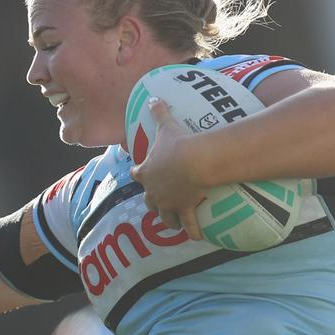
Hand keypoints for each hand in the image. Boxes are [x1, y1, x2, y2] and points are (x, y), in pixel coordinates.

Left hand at [129, 97, 208, 240]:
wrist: (191, 162)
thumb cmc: (177, 144)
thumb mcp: (166, 126)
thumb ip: (159, 112)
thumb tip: (153, 96)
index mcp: (147, 172)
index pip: (138, 174)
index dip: (138, 173)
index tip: (139, 173)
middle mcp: (154, 191)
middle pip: (149, 200)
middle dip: (152, 201)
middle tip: (157, 203)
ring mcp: (168, 203)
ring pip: (165, 216)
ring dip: (168, 219)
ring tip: (172, 223)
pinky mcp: (184, 209)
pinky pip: (189, 225)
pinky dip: (193, 231)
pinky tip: (196, 238)